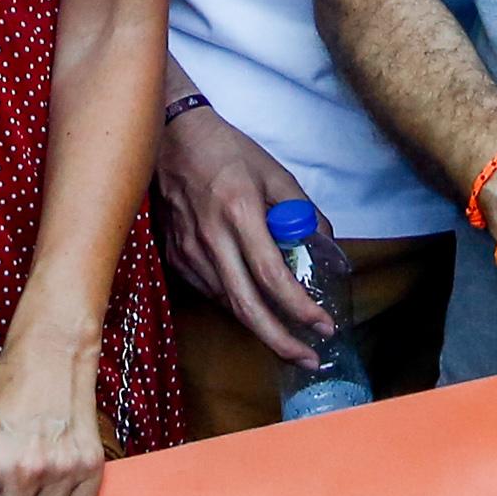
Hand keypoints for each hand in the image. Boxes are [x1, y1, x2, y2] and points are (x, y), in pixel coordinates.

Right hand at [150, 95, 330, 366]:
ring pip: (228, 304)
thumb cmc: (228, 152)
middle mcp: (211, 239)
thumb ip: (302, 210)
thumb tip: (324, 245)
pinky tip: (256, 307)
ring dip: (261, 327)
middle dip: (280, 341)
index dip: (299, 308)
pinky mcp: (175, 257)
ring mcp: (188, 251)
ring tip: (291, 340)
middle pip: (246, 306)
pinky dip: (236, 305)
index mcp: (239, 213)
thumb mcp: (274, 173)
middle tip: (308, 359)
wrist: (172, 137)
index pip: (272, 276)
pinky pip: (212, 292)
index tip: (324, 325)